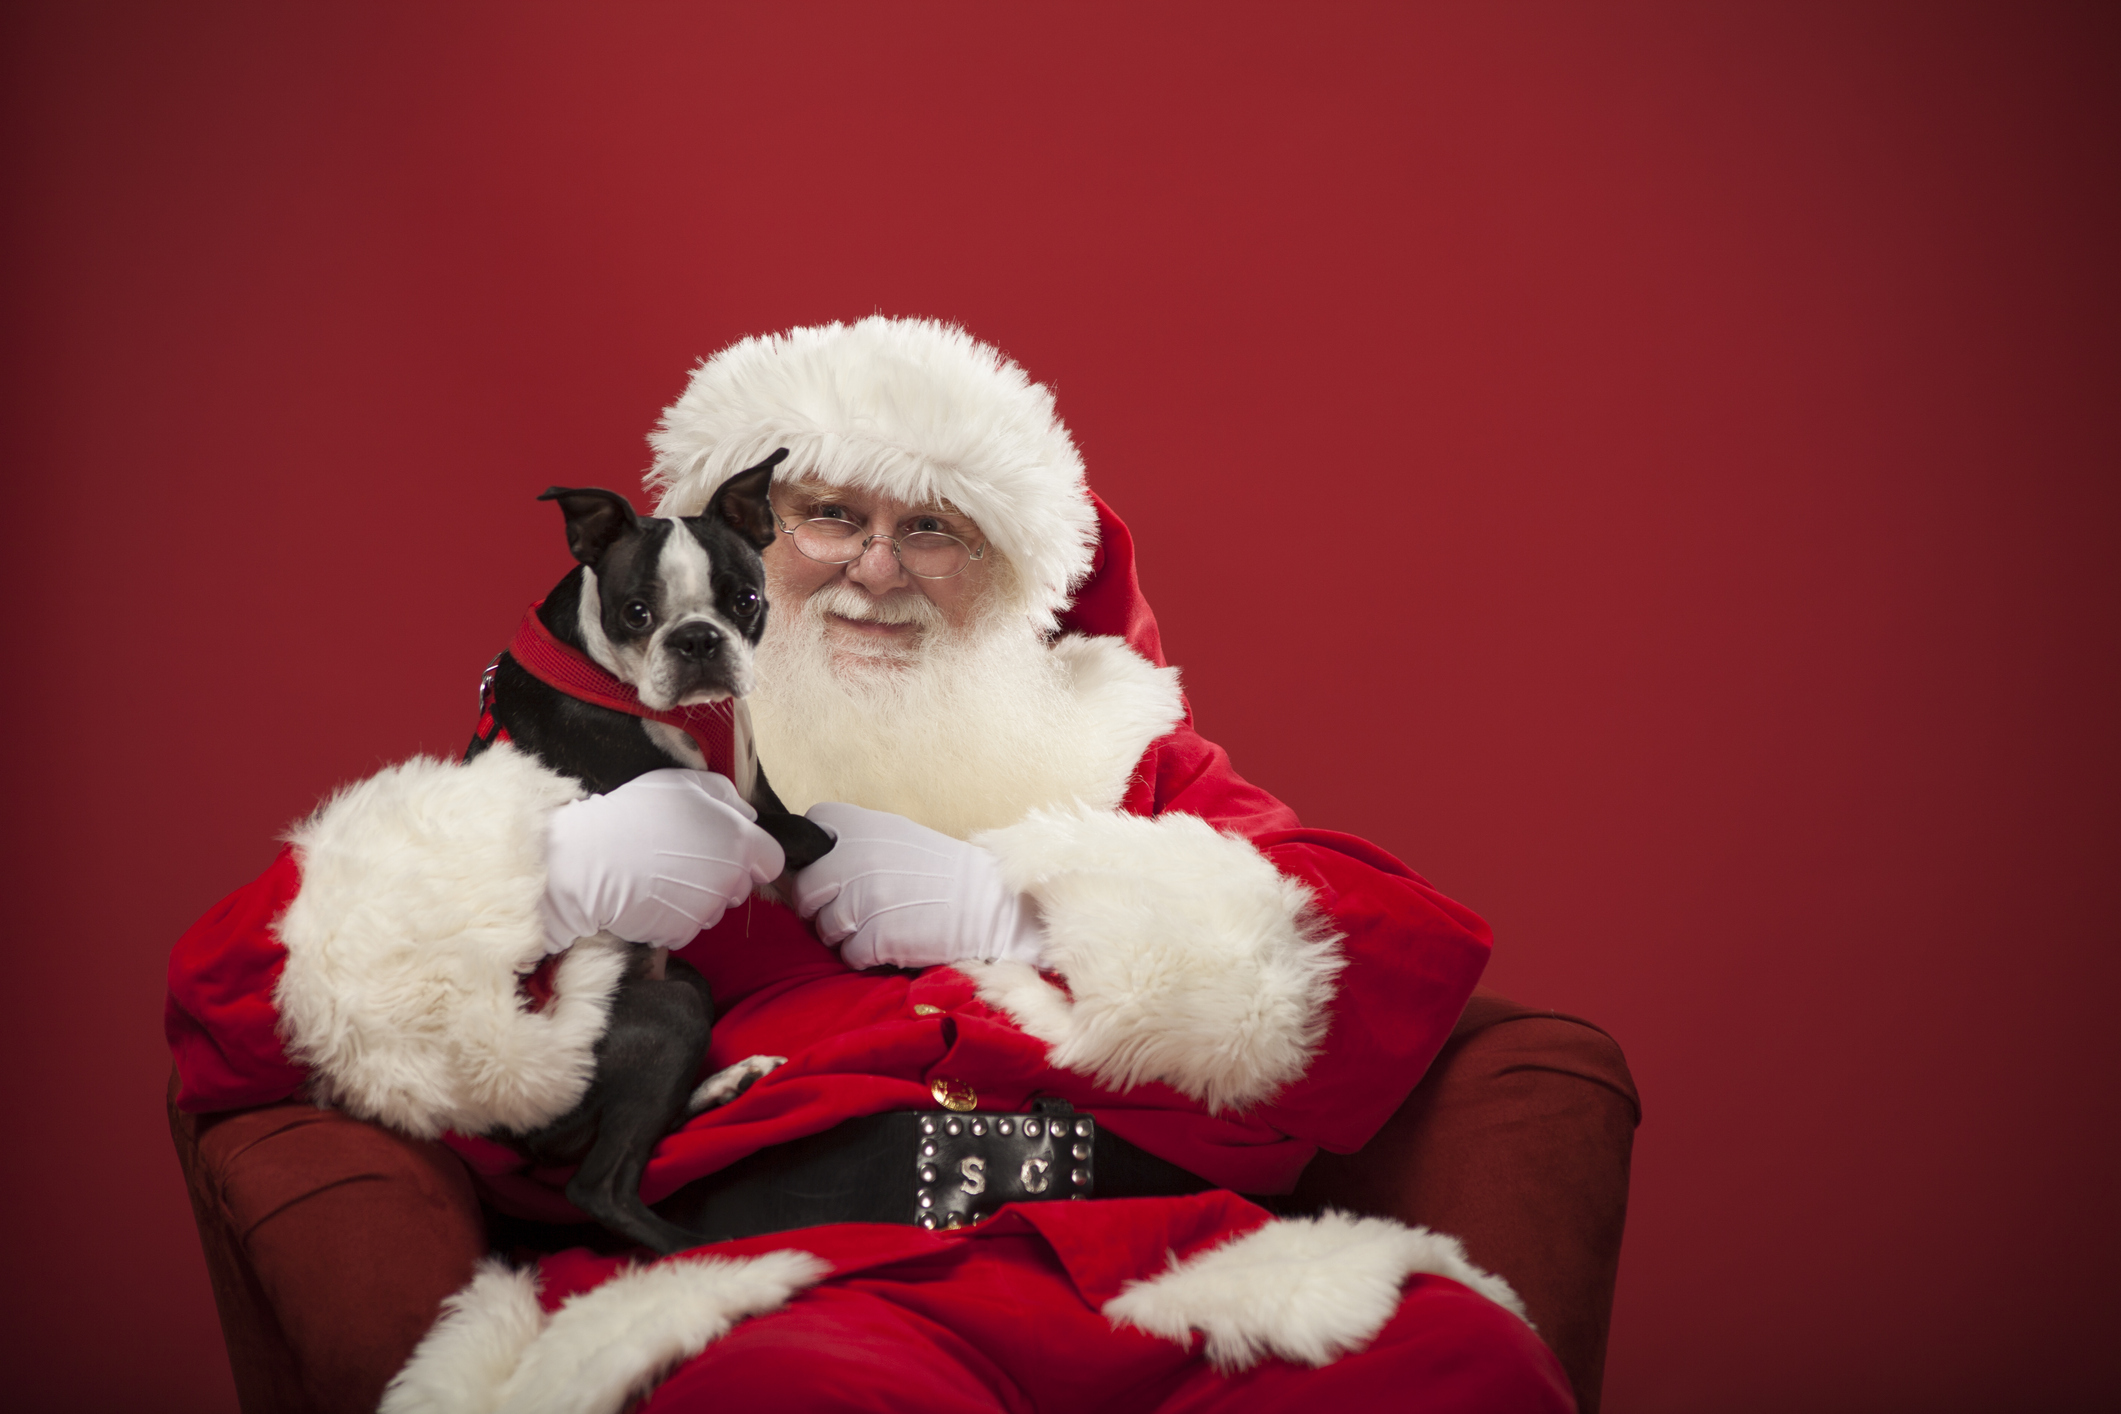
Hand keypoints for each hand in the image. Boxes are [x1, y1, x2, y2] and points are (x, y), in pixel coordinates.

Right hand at [542, 769, 784, 951]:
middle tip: (684, 860)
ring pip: (714, 909)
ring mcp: (706, 910)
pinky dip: (672, 918)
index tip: (729, 852)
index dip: (753, 856)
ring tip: (661, 877)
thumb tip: (747, 814)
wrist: (590, 860)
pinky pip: (686, 928)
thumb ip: (724, 795)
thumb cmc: (635, 814)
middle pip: (741, 887)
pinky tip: (649, 897)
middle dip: (722, 877)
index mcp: (739, 841)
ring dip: (697, 898)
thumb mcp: (683, 783)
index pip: (772, 860)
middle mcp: (730, 879)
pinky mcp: (681, 933)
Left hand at [792, 802, 1044, 969]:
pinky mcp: (874, 938)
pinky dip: (865, 957)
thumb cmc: (944, 872)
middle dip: (820, 906)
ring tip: (878, 927)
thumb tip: (816, 860)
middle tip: (849, 910)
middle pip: (806, 889)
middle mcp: (855, 859)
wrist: (988, 905)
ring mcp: (863, 900)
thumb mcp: (899, 836)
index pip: (812, 827)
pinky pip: (848, 955)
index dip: (816, 852)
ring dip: (845, 934)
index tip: (833, 868)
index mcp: (861, 826)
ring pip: (824, 928)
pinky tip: (889, 944)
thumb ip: (856, 841)